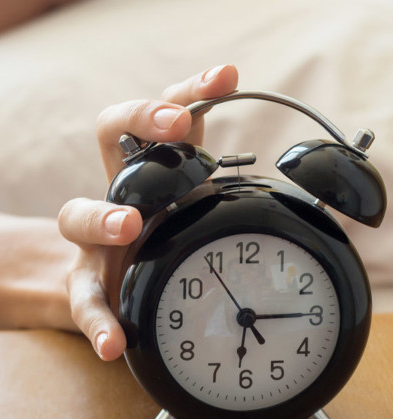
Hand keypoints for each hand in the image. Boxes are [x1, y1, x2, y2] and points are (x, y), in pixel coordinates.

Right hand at [57, 65, 238, 360]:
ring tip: (131, 228)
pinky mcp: (85, 284)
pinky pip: (83, 300)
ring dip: (103, 217)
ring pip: (77, 213)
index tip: (228, 76)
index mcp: (155, 169)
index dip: (191, 91)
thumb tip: (342, 191)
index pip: (166, 115)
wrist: (110, 289)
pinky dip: (98, 322)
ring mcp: (95, 238)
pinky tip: (114, 342)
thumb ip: (247, 200)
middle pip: (110, 133)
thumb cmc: (167, 246)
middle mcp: (119, 191)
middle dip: (141, 119)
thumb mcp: (207, 214)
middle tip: (175, 130)